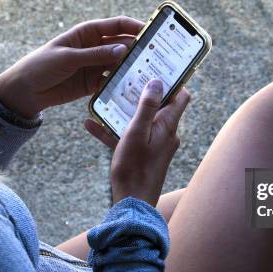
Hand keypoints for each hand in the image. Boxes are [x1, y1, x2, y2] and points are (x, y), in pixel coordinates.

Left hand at [0, 16, 143, 117]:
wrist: (25, 90)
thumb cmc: (42, 65)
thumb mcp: (68, 57)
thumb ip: (96, 54)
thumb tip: (124, 49)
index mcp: (88, 33)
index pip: (116, 25)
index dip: (134, 26)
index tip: (151, 32)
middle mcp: (95, 47)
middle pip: (122, 45)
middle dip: (138, 49)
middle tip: (156, 56)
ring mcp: (95, 65)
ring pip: (119, 64)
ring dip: (131, 68)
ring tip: (148, 74)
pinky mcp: (93, 83)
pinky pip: (111, 81)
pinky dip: (121, 84)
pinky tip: (133, 89)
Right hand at [85, 79, 190, 205]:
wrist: (132, 203)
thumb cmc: (135, 167)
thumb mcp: (137, 132)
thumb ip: (147, 107)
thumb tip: (158, 81)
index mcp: (168, 126)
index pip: (181, 96)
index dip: (173, 81)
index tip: (158, 68)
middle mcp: (166, 134)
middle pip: (159, 106)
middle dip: (142, 92)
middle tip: (126, 78)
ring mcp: (155, 145)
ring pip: (141, 121)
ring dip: (124, 111)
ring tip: (105, 98)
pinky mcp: (143, 155)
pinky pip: (129, 138)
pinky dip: (114, 131)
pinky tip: (90, 125)